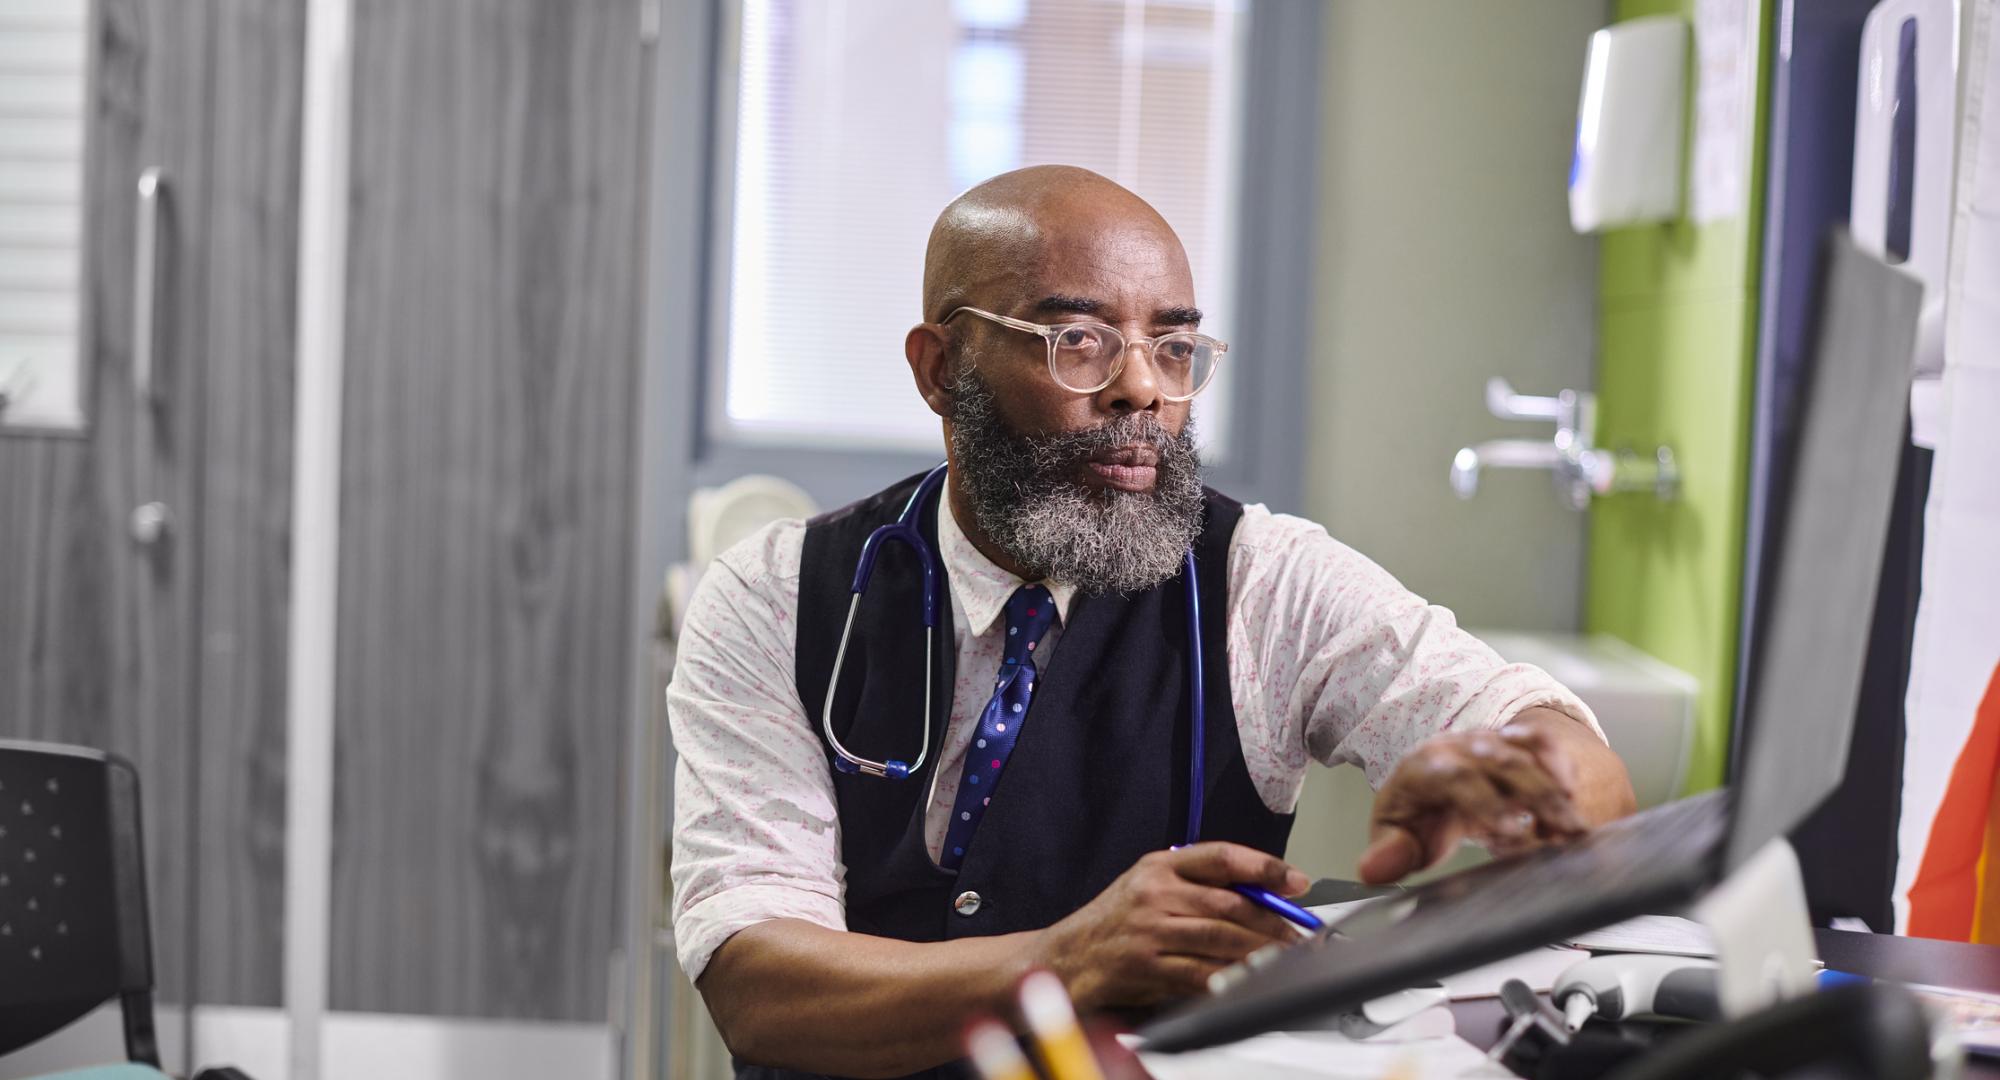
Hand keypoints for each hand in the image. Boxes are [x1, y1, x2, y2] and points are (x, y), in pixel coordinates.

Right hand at [1032, 842, 1311, 1011]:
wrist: (1066, 957)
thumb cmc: (1114, 923)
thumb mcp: (1150, 886)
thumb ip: (1196, 885)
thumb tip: (1261, 894)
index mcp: (1159, 865)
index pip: (1220, 857)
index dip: (1265, 866)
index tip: (1296, 881)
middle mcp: (1154, 892)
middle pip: (1228, 903)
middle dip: (1272, 921)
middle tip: (1298, 935)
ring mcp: (1149, 929)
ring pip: (1219, 938)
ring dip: (1259, 951)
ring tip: (1283, 959)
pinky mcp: (1146, 965)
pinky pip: (1198, 971)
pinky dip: (1228, 977)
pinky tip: (1247, 980)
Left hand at [1358, 720, 1592, 883]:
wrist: (1433, 772)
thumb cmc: (1418, 809)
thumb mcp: (1397, 834)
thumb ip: (1389, 853)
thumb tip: (1372, 870)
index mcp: (1426, 767)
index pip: (1456, 777)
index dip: (1483, 801)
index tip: (1507, 831)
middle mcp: (1461, 748)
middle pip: (1501, 764)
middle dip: (1534, 797)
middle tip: (1560, 834)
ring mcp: (1490, 742)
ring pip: (1527, 757)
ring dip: (1554, 790)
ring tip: (1575, 828)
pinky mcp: (1515, 743)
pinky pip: (1543, 744)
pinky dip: (1561, 767)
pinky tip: (1574, 795)